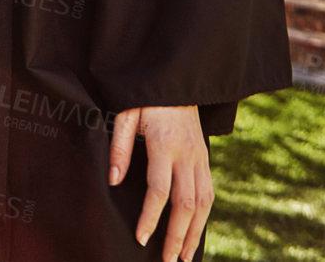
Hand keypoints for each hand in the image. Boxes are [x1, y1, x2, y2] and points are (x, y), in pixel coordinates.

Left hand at [109, 106, 211, 261]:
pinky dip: (204, 216)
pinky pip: (209, 193)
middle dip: (177, 235)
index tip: (141, 238)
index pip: (160, 190)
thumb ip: (120, 148)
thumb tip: (114, 182)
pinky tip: (195, 231)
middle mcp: (188, 156)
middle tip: (167, 260)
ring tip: (184, 256)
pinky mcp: (206, 159)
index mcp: (165, 145)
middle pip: (186, 203)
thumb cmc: (146, 97)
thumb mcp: (126, 114)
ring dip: (195, 232)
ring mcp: (201, 158)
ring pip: (204, 203)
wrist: (179, 80)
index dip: (150, 217)